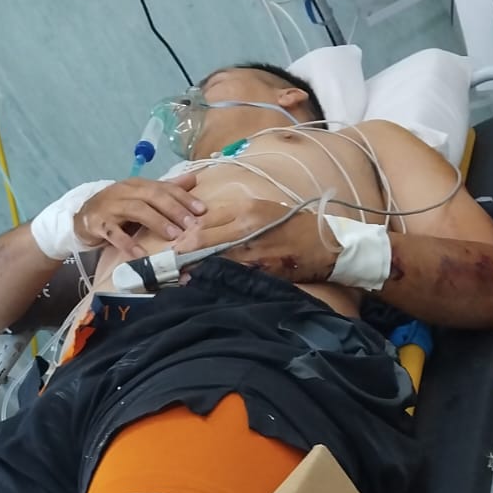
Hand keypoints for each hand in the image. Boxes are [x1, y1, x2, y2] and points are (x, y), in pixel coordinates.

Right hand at [74, 174, 204, 253]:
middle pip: (152, 196)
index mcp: (138, 184)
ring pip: (137, 210)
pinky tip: (141, 254)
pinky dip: (128, 244)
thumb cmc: (117, 208)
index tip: (202, 210)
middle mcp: (125, 191)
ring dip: (157, 222)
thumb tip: (193, 179)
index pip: (164, 187)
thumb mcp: (141, 197)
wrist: (82, 217)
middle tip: (191, 224)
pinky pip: (114, 233)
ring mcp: (111, 207)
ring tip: (173, 236)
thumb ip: (166, 189)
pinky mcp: (98, 224)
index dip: (184, 198)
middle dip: (174, 209)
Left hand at [174, 197, 335, 280]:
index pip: (204, 223)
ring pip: (214, 261)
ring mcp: (253, 253)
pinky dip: (217, 279)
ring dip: (195, 270)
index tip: (173, 245)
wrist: (325, 243)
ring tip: (181, 275)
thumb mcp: (261, 209)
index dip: (184, 236)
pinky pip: (232, 276)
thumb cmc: (292, 224)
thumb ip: (231, 216)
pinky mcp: (261, 272)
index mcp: (245, 210)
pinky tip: (205, 283)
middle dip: (183, 254)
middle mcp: (246, 230)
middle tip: (168, 263)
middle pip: (203, 242)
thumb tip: (200, 226)